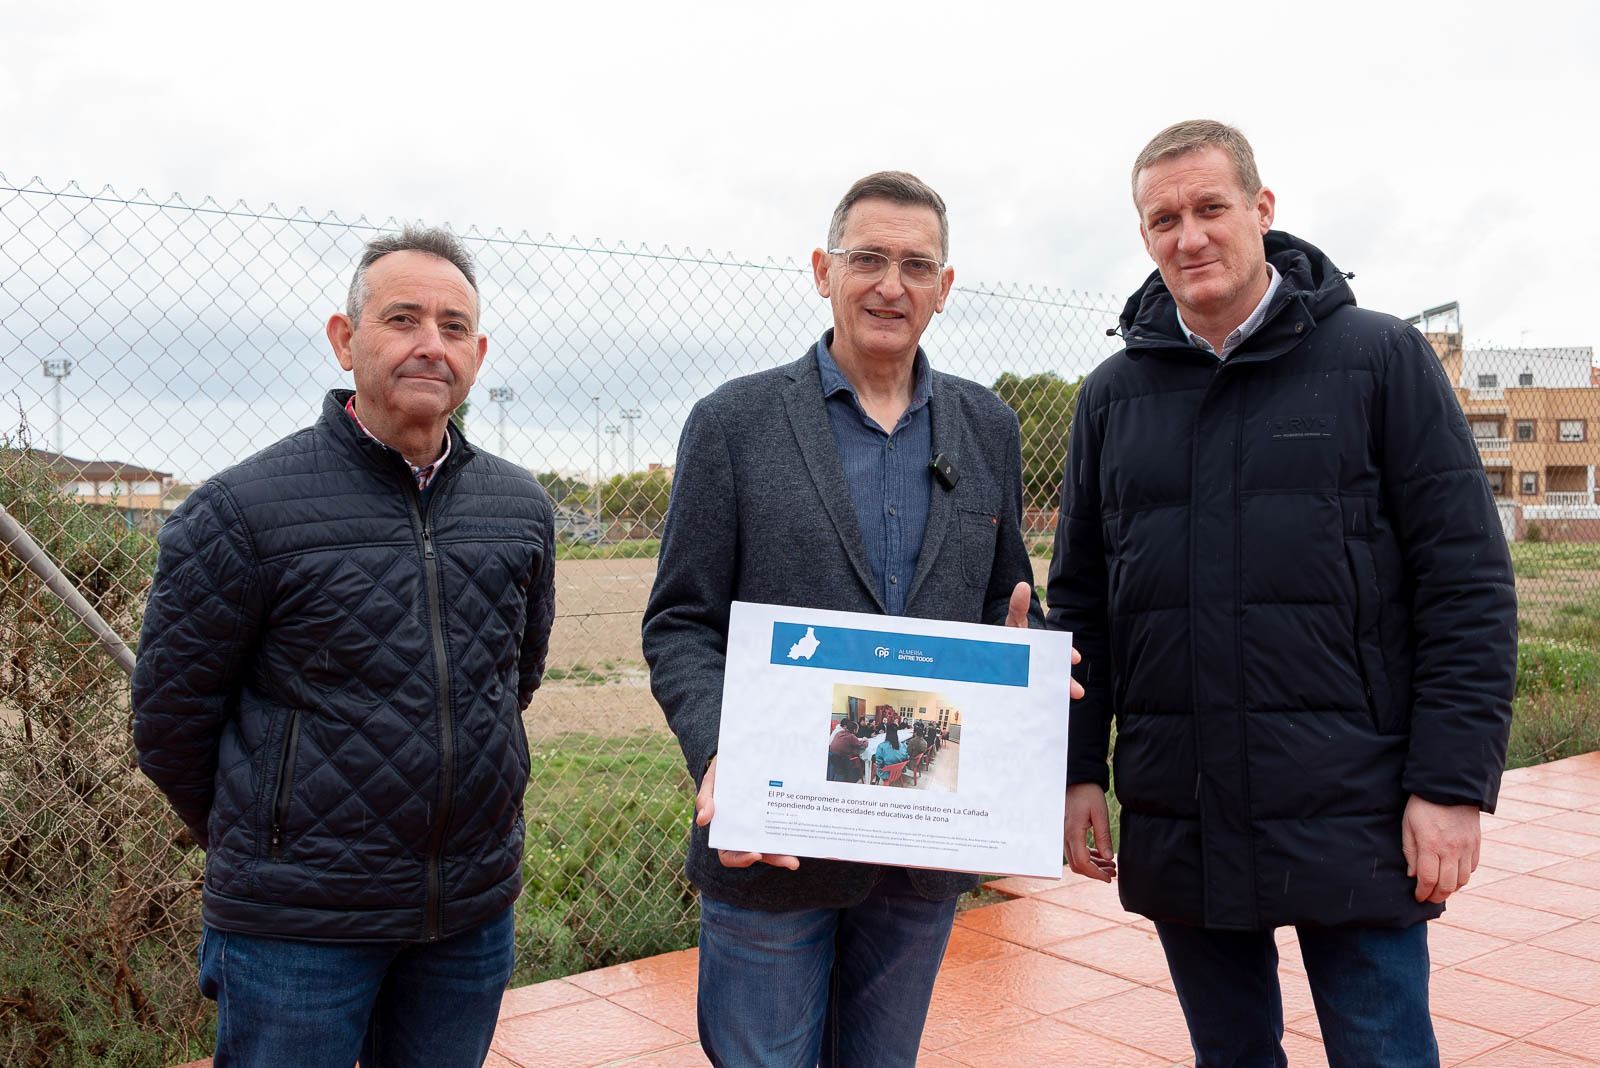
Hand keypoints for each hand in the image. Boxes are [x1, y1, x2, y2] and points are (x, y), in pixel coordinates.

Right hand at [696, 756, 799, 870]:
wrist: (742, 754)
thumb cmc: (723, 772)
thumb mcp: (712, 781)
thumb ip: (706, 797)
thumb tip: (703, 819)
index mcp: (727, 831)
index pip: (730, 855)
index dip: (741, 859)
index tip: (755, 854)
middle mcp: (747, 832)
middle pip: (759, 853)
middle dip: (776, 859)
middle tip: (792, 861)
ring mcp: (764, 824)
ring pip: (776, 845)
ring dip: (789, 851)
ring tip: (803, 854)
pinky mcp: (779, 813)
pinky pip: (787, 826)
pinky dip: (797, 831)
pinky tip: (809, 831)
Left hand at [1003, 582, 1084, 699]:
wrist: (999, 652)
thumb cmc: (1012, 635)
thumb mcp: (1014, 621)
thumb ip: (1018, 607)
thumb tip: (1022, 586)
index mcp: (1041, 647)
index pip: (1057, 649)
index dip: (1066, 654)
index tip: (1075, 658)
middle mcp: (1041, 663)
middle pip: (1055, 672)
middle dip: (1066, 681)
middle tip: (1077, 691)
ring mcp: (1032, 677)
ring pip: (1047, 686)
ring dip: (1056, 694)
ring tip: (1062, 704)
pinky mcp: (1024, 689)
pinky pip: (1033, 697)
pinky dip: (1038, 704)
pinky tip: (1041, 713)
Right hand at [1064, 782, 1115, 881]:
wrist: (1077, 780)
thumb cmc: (1088, 793)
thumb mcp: (1100, 813)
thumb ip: (1103, 836)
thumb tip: (1108, 858)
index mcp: (1073, 832)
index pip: (1082, 862)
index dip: (1096, 874)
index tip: (1109, 878)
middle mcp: (1065, 836)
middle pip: (1077, 865)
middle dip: (1095, 872)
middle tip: (1112, 872)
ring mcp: (1065, 834)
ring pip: (1076, 859)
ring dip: (1092, 865)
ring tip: (1110, 865)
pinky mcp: (1068, 832)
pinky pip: (1075, 850)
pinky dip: (1088, 856)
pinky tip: (1101, 855)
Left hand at [1402, 795, 1479, 902]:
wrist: (1450, 787)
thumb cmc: (1422, 805)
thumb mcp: (1408, 825)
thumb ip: (1410, 852)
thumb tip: (1413, 876)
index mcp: (1431, 845)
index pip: (1428, 879)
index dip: (1422, 893)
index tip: (1417, 897)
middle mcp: (1451, 849)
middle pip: (1447, 886)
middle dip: (1436, 896)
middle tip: (1429, 897)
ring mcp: (1467, 847)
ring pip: (1462, 880)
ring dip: (1451, 888)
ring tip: (1440, 888)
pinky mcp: (1476, 844)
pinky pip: (1472, 868)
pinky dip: (1462, 876)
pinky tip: (1453, 874)